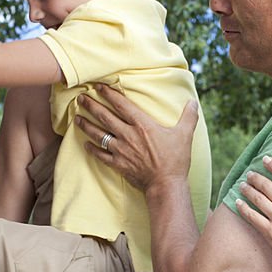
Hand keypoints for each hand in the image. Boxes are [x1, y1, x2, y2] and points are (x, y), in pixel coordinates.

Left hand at [74, 84, 198, 191]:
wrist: (165, 184)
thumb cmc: (175, 159)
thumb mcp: (184, 134)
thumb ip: (188, 116)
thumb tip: (193, 102)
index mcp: (142, 124)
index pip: (121, 104)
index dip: (108, 93)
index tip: (98, 86)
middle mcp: (128, 135)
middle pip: (105, 116)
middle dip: (91, 105)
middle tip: (81, 98)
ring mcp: (121, 150)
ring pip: (99, 134)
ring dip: (86, 125)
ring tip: (77, 118)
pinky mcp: (118, 164)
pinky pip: (101, 155)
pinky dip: (92, 149)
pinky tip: (85, 144)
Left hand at [236, 156, 271, 271]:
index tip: (267, 159)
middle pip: (269, 186)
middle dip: (257, 177)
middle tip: (250, 173)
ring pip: (259, 199)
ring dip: (248, 190)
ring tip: (243, 184)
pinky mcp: (270, 233)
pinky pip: (253, 217)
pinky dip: (244, 208)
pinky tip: (237, 202)